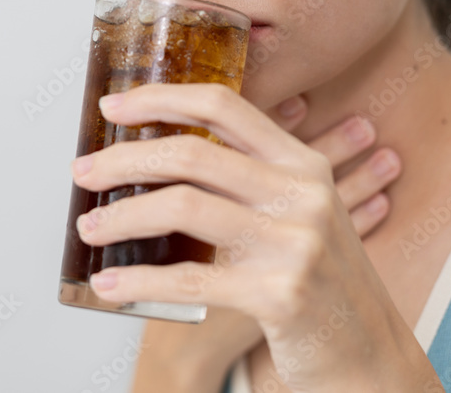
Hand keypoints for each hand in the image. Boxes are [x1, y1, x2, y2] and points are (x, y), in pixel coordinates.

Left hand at [72, 83, 421, 390]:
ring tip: (89, 227)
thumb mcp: (299, 213)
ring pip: (183, 207)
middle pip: (192, 152)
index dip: (161, 97)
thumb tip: (160, 152)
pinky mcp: (281, 295)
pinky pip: (190, 279)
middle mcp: (303, 193)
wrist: (367, 352)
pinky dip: (138, 282)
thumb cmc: (318, 278)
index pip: (223, 105)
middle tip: (83, 172)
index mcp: (302, 162)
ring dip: (121, 216)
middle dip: (123, 158)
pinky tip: (109, 285)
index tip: (114, 106)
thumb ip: (250, 178)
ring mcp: (295, 243)